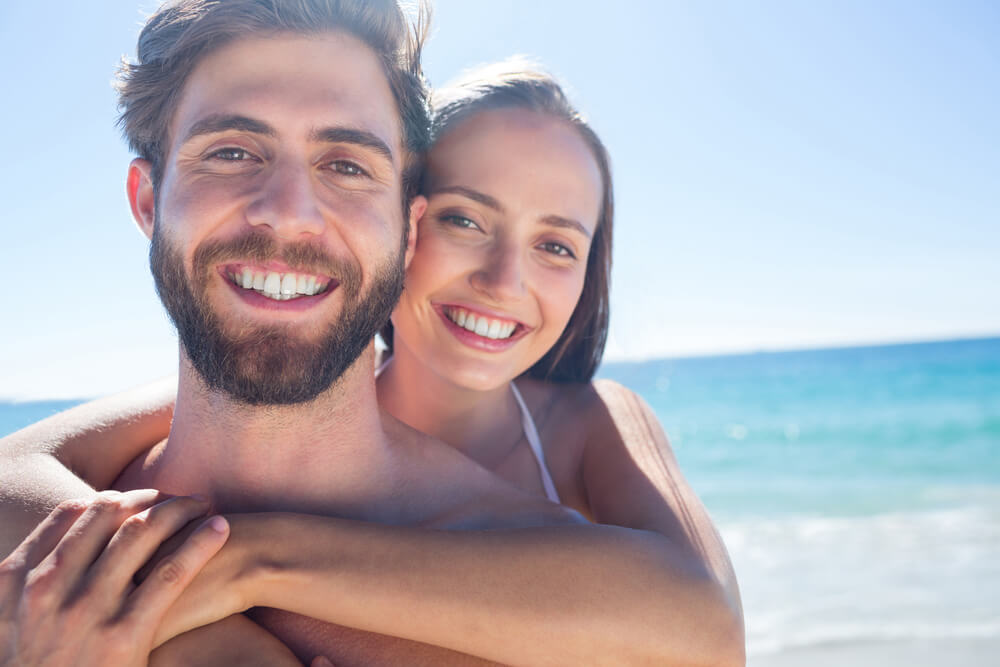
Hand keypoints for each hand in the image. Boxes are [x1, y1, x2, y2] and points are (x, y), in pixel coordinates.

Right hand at [0, 490, 228, 666]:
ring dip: (178, 509)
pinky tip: (221, 528)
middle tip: (178, 495)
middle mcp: (50, 589)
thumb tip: (63, 551)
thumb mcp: (14, 627)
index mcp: (18, 582)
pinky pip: (170, 572)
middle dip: (148, 497)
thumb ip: (31, 586)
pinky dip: (199, 543)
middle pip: (109, 515)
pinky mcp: (125, 634)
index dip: (111, 498)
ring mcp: (86, 610)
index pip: (71, 514)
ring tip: (203, 504)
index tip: (137, 497)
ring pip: (141, 534)